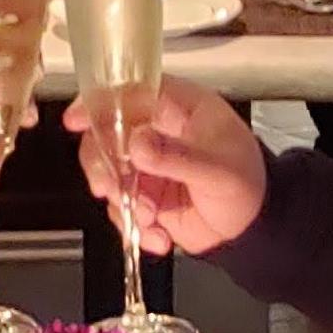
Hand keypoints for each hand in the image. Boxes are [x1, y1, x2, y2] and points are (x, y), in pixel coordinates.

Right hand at [64, 79, 265, 253]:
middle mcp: (156, 133)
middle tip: (110, 189)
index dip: (100, 104)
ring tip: (147, 220)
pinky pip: (120, 208)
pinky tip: (159, 237)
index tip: (78, 120)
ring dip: (120, 202)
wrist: (253, 229)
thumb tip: (137, 144)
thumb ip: (176, 156)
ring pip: (107, 174)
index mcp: (179, 109)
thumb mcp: (218, 169)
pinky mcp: (143, 196)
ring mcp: (146, 166)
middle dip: (102, 166)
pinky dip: (133, 228)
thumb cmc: (248, 185)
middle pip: (106, 136)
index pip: (131, 94)